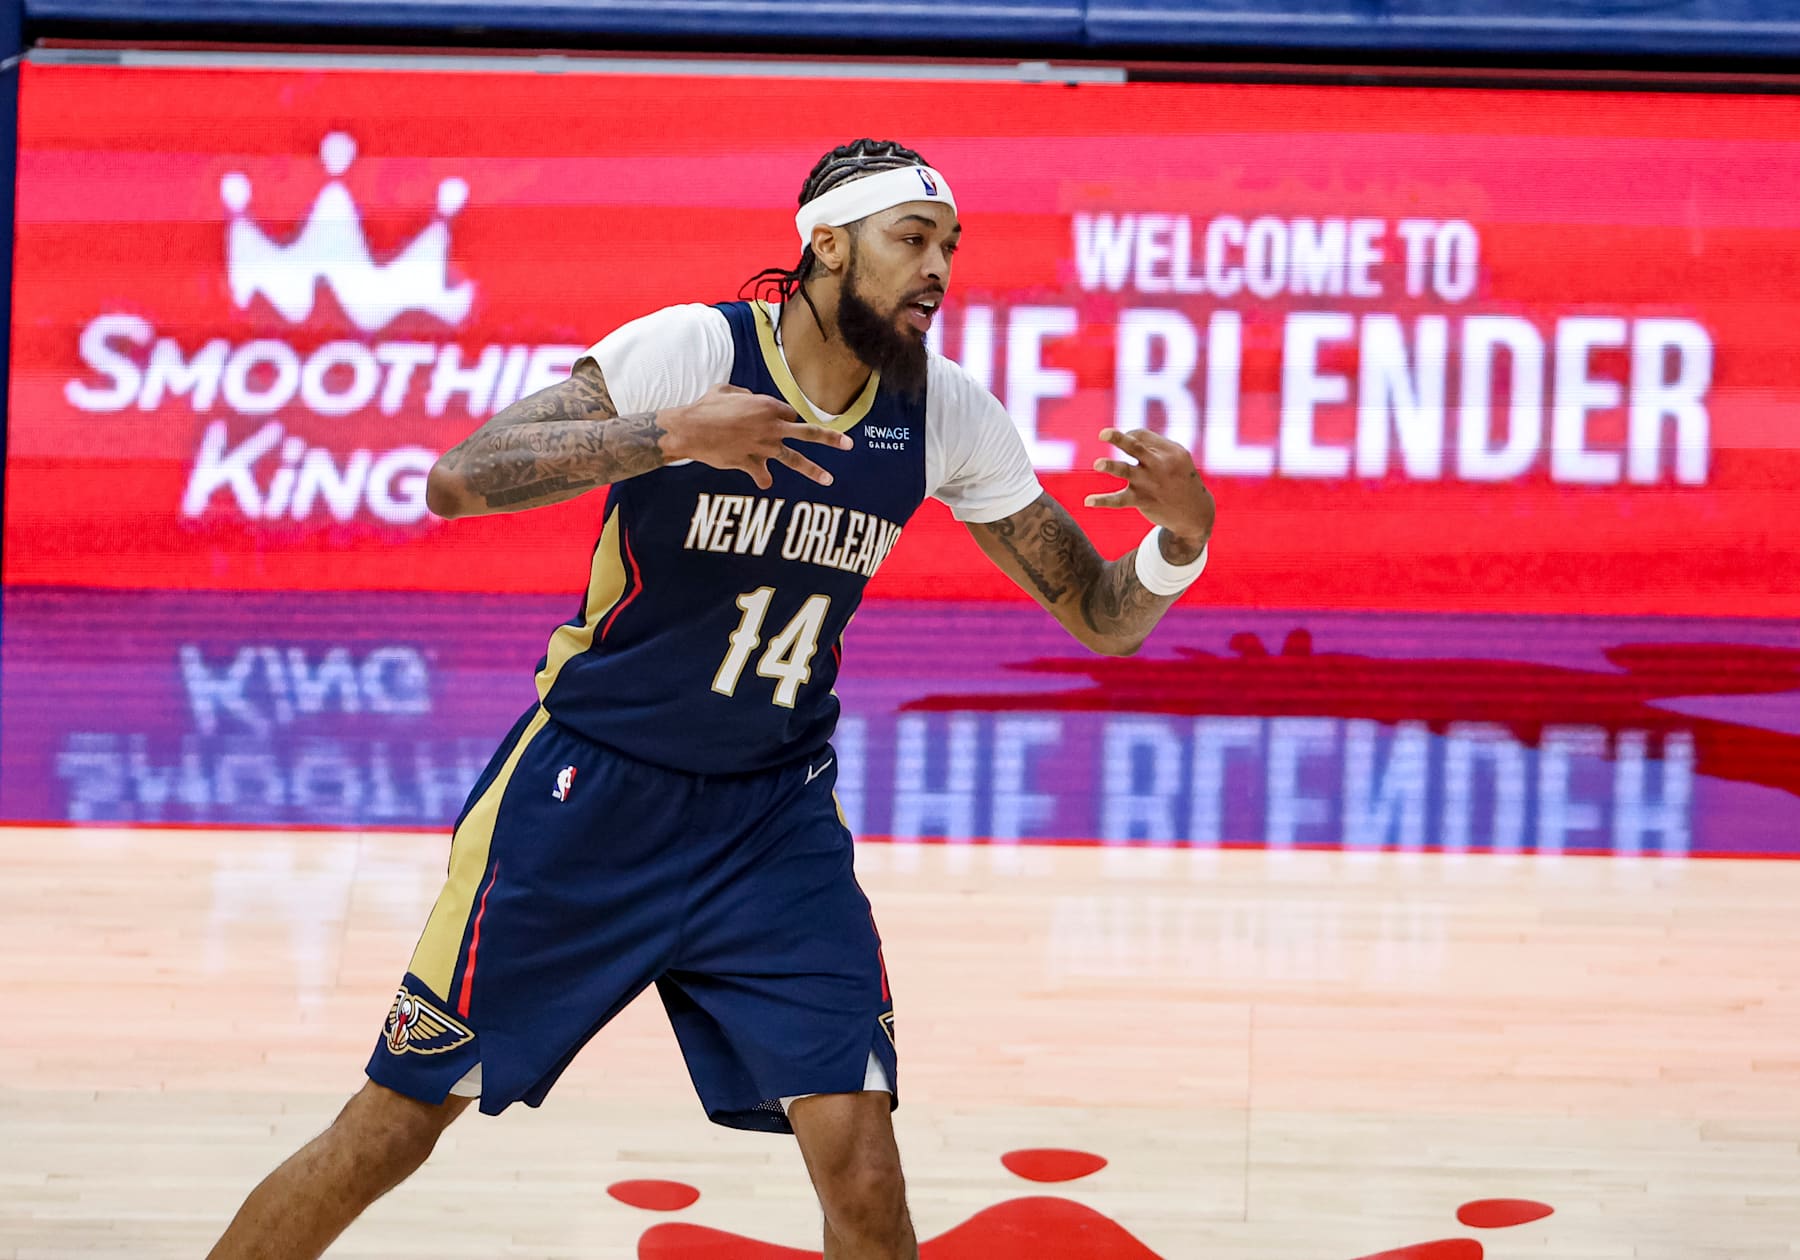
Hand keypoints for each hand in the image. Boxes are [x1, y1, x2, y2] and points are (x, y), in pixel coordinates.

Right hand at [662, 384, 851, 489]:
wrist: (689, 430)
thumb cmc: (705, 407)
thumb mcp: (726, 390)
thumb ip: (745, 393)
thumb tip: (751, 398)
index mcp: (767, 405)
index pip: (790, 414)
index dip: (785, 418)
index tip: (777, 421)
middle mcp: (771, 426)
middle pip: (808, 433)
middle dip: (830, 438)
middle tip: (849, 444)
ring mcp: (763, 448)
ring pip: (794, 459)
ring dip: (813, 470)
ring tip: (829, 479)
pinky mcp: (751, 464)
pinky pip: (764, 475)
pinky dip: (764, 479)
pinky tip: (765, 482)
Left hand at [1085, 428, 1215, 555]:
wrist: (1195, 513)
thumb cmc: (1180, 478)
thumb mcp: (1177, 458)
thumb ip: (1154, 446)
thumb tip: (1127, 436)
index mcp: (1170, 451)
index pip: (1141, 436)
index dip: (1128, 436)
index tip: (1126, 442)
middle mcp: (1159, 465)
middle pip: (1136, 447)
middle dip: (1119, 439)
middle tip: (1102, 434)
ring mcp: (1149, 483)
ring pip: (1126, 471)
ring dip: (1111, 466)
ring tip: (1097, 464)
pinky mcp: (1142, 500)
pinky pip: (1119, 500)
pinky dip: (1102, 501)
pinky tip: (1087, 501)